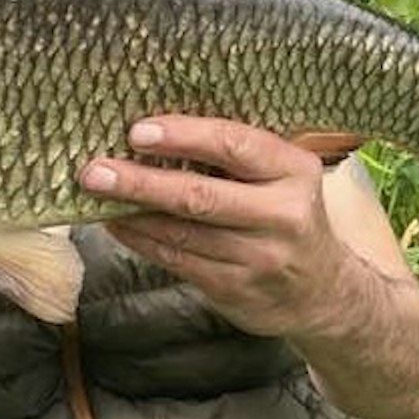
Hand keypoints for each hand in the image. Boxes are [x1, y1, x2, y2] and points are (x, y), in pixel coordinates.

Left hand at [78, 115, 350, 337]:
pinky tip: (117, 223)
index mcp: (294, 170)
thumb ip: (233, 152)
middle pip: (200, 195)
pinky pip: (177, 260)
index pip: (234, 144)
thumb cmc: (286, 214)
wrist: (323, 291)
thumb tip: (153, 127)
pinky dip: (141, 240)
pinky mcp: (237, 289)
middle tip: (94, 170)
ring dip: (131, 212)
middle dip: (141, 181)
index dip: (183, 136)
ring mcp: (260, 257)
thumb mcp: (280, 175)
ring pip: (182, 232)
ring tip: (94, 193)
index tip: (137, 131)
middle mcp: (282, 214)